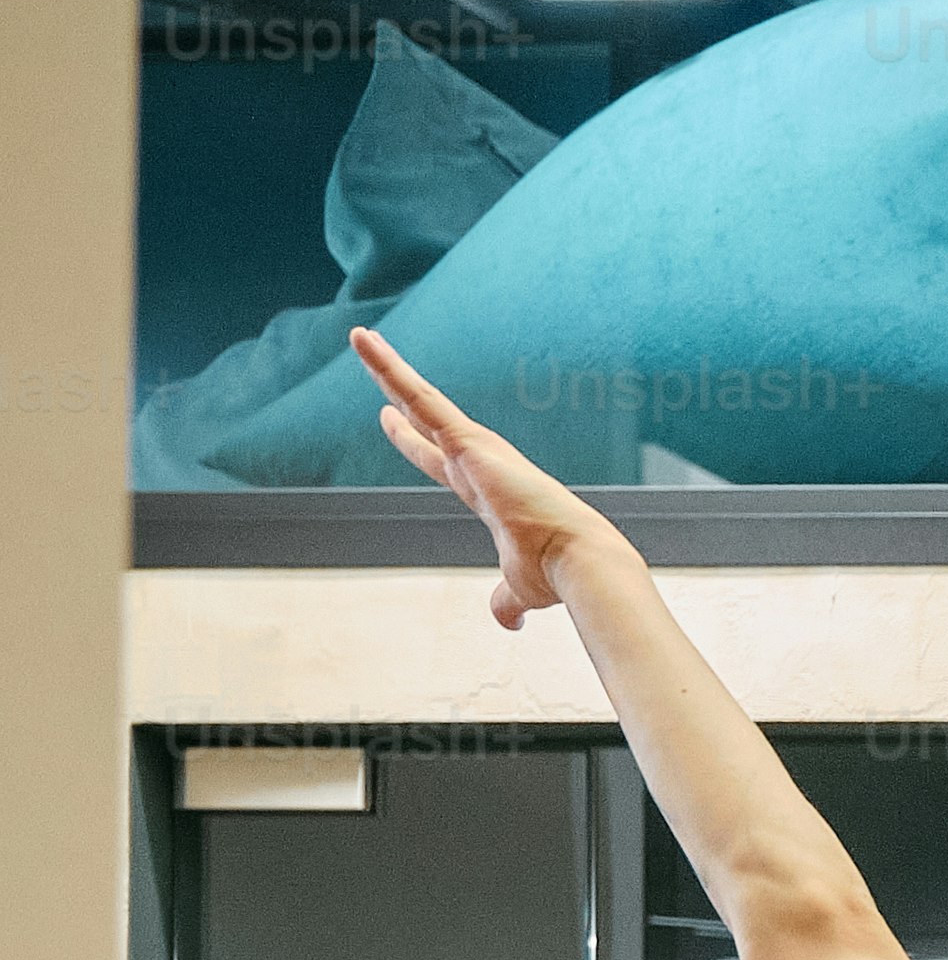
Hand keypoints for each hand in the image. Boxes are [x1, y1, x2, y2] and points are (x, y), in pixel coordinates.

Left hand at [349, 330, 629, 630]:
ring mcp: (475, 448)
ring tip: (359, 337)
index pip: (442, 462)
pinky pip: (418, 396)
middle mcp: (481, 463)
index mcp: (488, 493)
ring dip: (387, 367)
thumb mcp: (520, 589)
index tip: (394, 423)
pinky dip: (389, 368)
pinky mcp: (467, 440)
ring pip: (418, 398)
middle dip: (399, 397)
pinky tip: (364, 343)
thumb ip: (505, 600)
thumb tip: (506, 622)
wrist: (577, 560)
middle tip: (375, 368)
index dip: (415, 443)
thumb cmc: (557, 575)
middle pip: (427, 422)